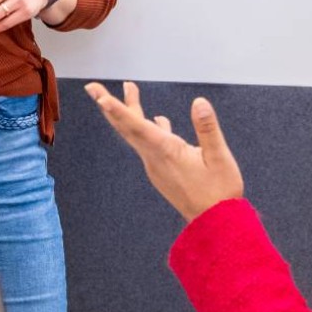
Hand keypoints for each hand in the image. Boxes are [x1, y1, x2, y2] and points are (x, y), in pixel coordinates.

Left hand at [83, 82, 244, 221]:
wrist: (215, 224)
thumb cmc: (220, 192)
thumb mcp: (219, 158)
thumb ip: (207, 128)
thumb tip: (199, 101)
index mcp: (166, 153)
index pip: (138, 127)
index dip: (119, 110)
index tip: (101, 97)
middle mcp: (155, 158)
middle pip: (127, 128)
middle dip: (109, 106)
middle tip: (92, 87)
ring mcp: (157, 165)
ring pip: (138, 134)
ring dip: (131, 111)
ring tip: (129, 88)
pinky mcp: (163, 170)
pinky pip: (150, 144)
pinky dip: (149, 127)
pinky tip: (159, 119)